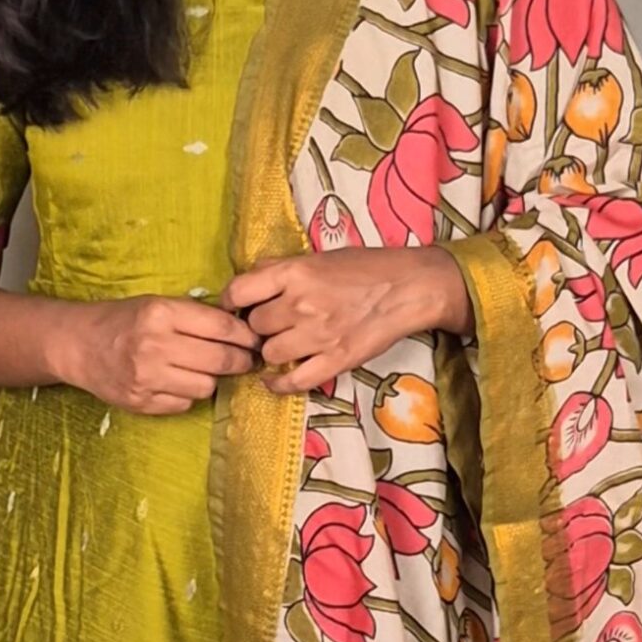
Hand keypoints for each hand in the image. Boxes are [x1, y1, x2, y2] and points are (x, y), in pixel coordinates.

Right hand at [56, 292, 259, 415]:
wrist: (78, 344)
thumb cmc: (124, 320)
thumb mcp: (158, 304)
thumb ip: (196, 316)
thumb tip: (243, 331)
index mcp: (161, 313)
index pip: (223, 328)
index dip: (247, 337)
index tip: (256, 340)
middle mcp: (154, 345)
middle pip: (221, 360)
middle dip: (241, 361)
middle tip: (246, 360)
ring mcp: (146, 377)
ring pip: (207, 386)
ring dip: (212, 379)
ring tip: (204, 369)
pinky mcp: (141, 402)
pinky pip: (185, 403)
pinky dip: (188, 394)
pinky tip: (178, 381)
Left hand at [222, 248, 471, 392]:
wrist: (411, 287)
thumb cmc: (366, 267)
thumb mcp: (319, 257)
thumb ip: (282, 267)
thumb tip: (250, 278)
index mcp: (295, 272)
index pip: (239, 291)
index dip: (231, 303)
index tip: (234, 309)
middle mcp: (301, 303)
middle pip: (255, 326)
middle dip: (259, 328)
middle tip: (272, 327)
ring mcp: (318, 334)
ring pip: (270, 354)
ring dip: (272, 352)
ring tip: (284, 346)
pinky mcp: (336, 360)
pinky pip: (294, 381)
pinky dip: (279, 384)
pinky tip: (274, 381)